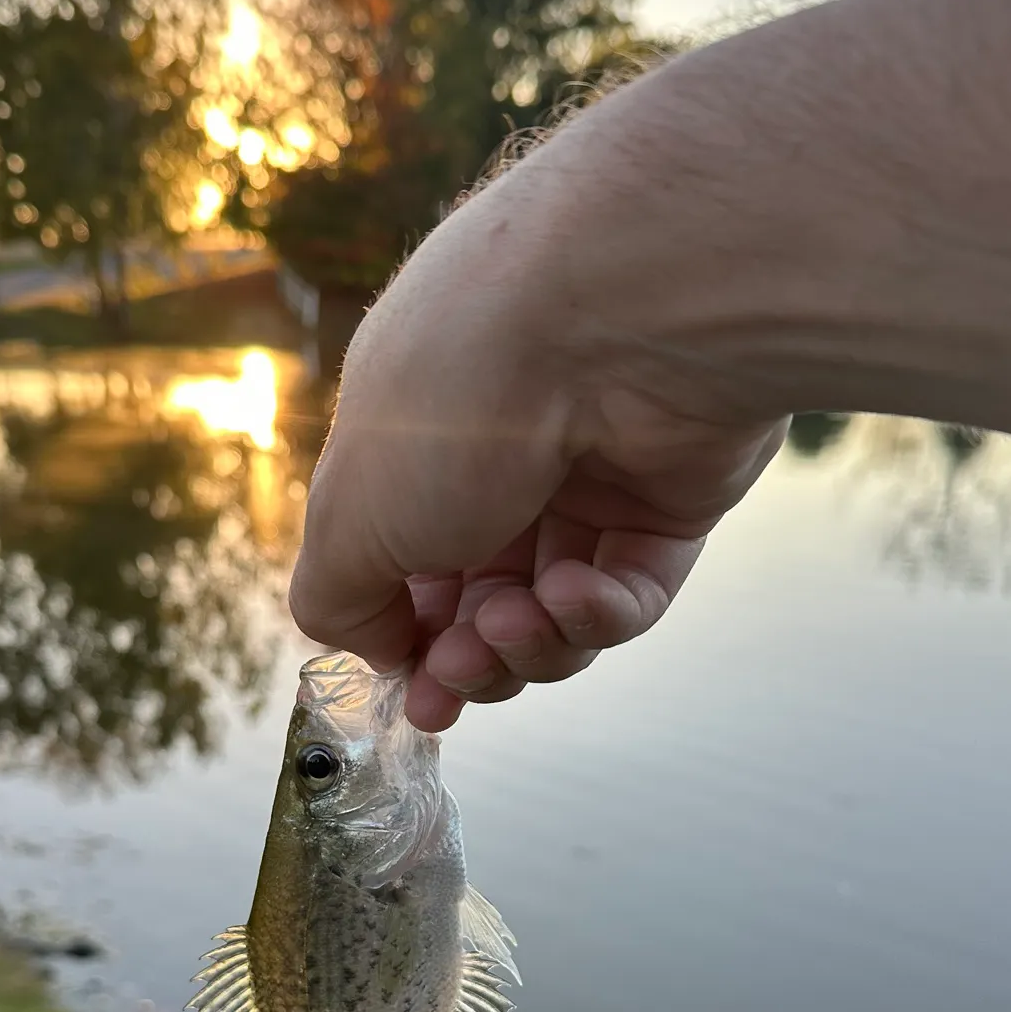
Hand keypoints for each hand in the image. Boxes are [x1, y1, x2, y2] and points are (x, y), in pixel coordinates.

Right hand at [287, 114, 785, 730]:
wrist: (609, 318)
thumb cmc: (456, 400)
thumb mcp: (349, 515)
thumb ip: (338, 597)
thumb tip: (375, 650)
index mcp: (413, 440)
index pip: (406, 560)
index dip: (405, 637)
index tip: (409, 692)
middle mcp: (500, 451)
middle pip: (483, 598)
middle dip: (467, 655)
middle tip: (459, 679)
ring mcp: (591, 474)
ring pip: (558, 606)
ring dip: (532, 641)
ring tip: (515, 628)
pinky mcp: (672, 494)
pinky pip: (634, 587)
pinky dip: (601, 612)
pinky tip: (575, 596)